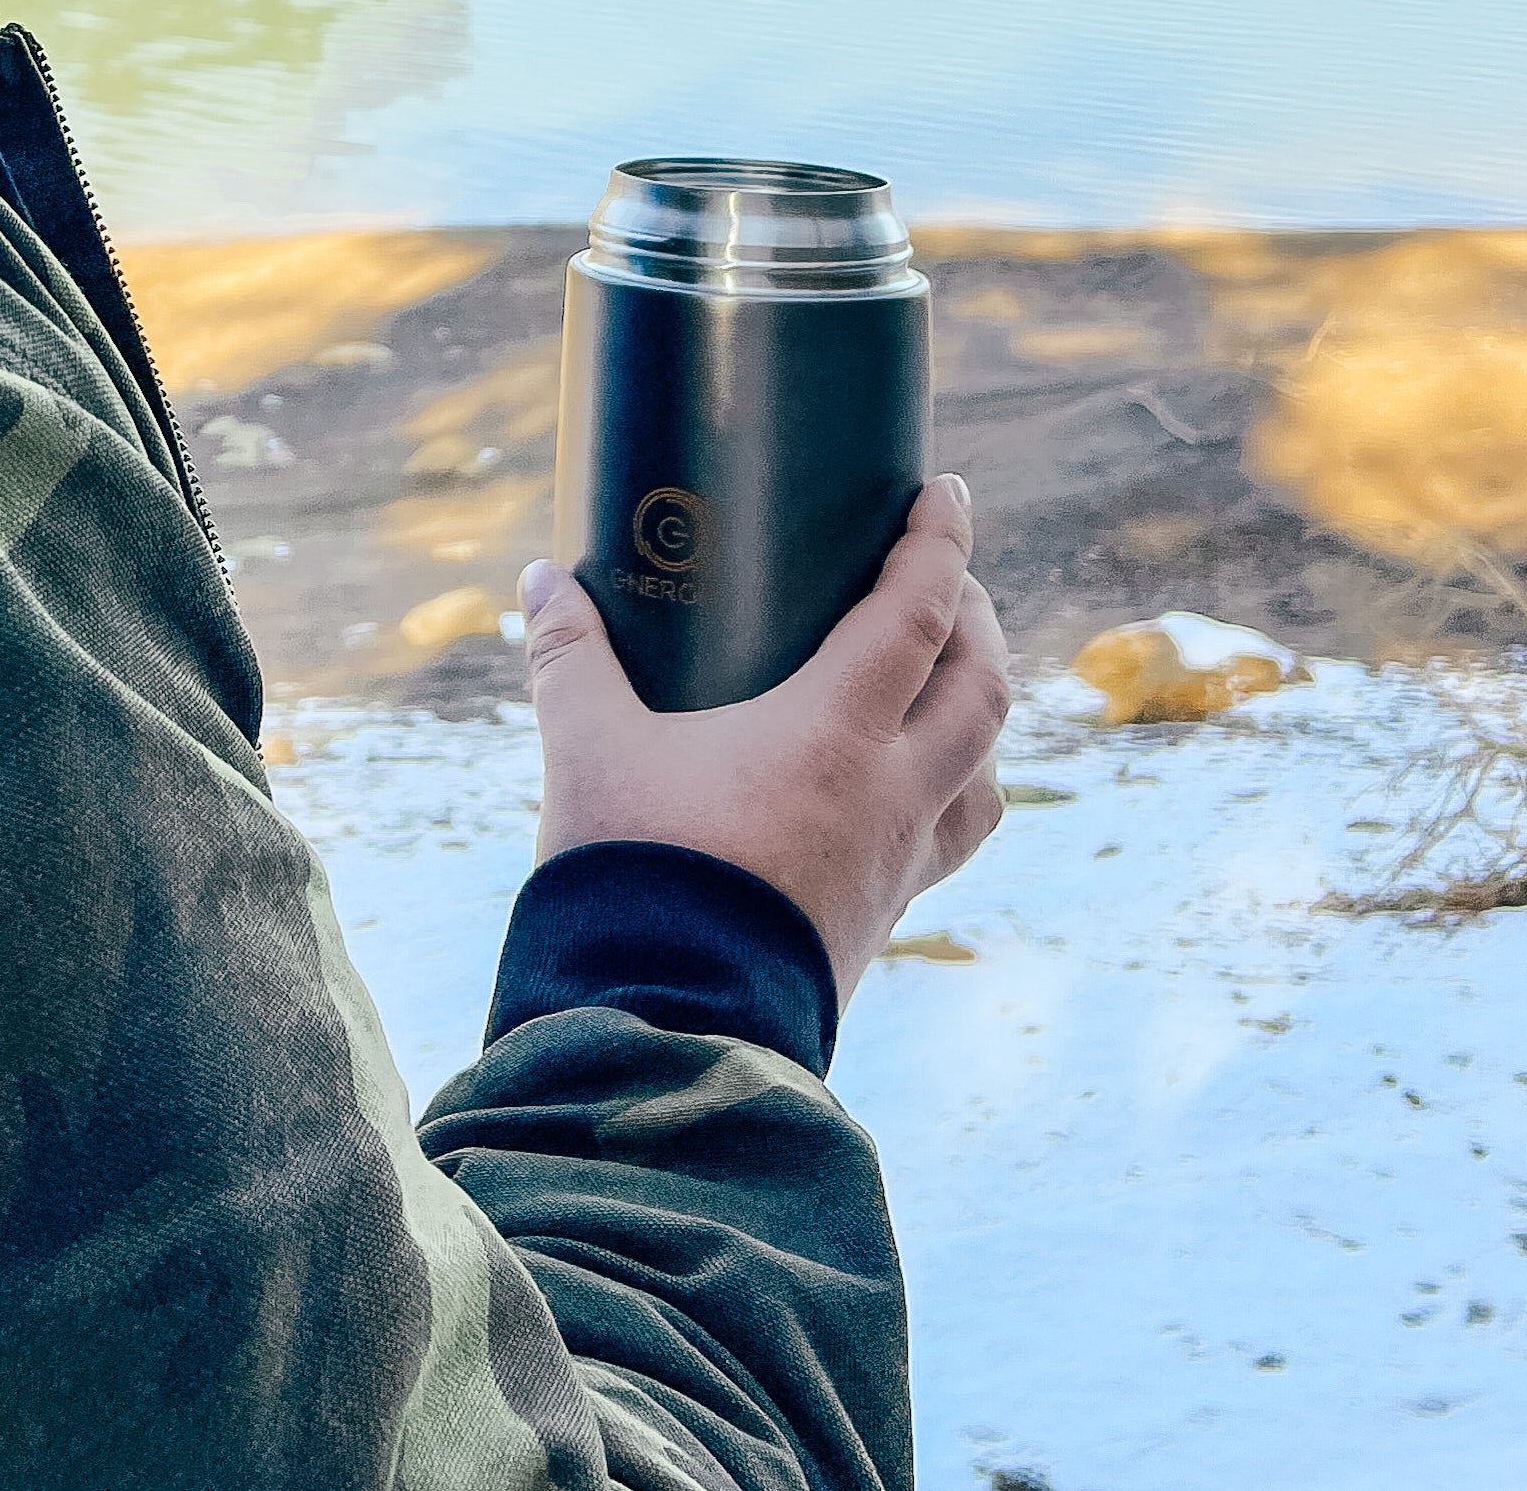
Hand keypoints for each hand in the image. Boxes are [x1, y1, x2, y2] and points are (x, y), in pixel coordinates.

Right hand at [520, 476, 1009, 1002]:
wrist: (661, 1034)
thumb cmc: (631, 879)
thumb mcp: (587, 750)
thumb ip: (567, 657)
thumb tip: (542, 578)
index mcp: (834, 737)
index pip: (918, 615)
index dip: (940, 545)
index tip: (948, 492)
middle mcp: (889, 797)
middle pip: (981, 690)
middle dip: (976, 621)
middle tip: (945, 581)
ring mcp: (895, 866)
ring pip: (984, 776)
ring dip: (979, 714)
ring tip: (945, 681)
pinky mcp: (880, 920)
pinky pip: (948, 842)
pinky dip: (950, 793)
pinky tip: (904, 787)